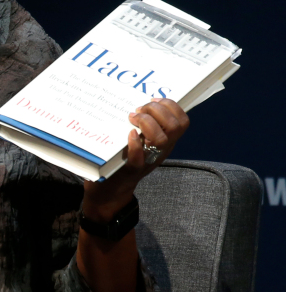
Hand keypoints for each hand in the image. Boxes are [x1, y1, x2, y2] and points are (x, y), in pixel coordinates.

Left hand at [82, 98, 188, 219]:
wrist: (110, 192)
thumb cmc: (122, 160)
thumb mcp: (137, 141)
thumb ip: (141, 125)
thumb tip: (136, 100)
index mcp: (165, 142)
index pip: (182, 121)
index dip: (171, 105)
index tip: (153, 99)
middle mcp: (161, 151)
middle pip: (175, 127)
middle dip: (157, 110)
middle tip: (139, 109)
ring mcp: (147, 161)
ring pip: (161, 140)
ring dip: (147, 123)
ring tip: (132, 118)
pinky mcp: (130, 170)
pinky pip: (138, 158)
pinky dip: (135, 144)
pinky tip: (129, 134)